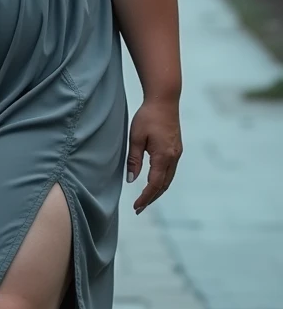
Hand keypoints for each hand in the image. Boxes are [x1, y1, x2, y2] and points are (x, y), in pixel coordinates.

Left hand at [126, 99, 181, 214]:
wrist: (164, 99)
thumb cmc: (148, 116)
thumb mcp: (136, 137)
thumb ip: (133, 159)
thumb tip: (131, 180)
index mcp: (163, 156)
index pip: (154, 184)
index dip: (145, 197)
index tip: (136, 207)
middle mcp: (174, 157)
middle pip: (164, 185)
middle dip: (151, 198)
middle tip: (139, 209)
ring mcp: (177, 153)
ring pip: (169, 179)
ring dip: (158, 191)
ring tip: (145, 199)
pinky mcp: (177, 149)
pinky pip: (170, 171)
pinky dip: (162, 181)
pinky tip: (154, 182)